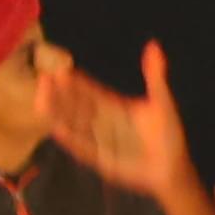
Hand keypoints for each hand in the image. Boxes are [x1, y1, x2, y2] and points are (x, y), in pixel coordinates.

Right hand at [42, 40, 195, 197]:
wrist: (174, 169)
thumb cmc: (168, 135)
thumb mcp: (162, 102)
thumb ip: (155, 76)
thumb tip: (153, 45)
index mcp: (114, 106)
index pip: (91, 92)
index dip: (77, 83)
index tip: (61, 70)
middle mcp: (102, 121)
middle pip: (77, 106)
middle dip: (60, 94)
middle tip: (44, 80)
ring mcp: (100, 140)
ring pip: (74, 125)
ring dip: (58, 113)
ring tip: (41, 99)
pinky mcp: (100, 159)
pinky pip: (83, 148)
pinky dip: (71, 139)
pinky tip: (57, 128)